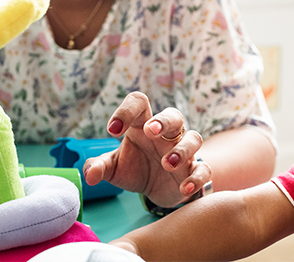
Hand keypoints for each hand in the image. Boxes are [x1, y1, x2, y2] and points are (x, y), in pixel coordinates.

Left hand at [83, 92, 211, 206]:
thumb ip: (99, 167)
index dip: (126, 111)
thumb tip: (89, 175)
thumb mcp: (113, 168)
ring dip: (181, 149)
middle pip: (173, 114)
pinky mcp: (193, 171)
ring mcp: (183, 151)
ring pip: (194, 138)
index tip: (112, 130)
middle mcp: (165, 135)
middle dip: (163, 121)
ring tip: (166, 164)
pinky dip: (196, 177)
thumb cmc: (135, 169)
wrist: (156, 191)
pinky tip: (183, 188)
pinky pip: (204, 169)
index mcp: (143, 125)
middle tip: (150, 132)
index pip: (139, 103)